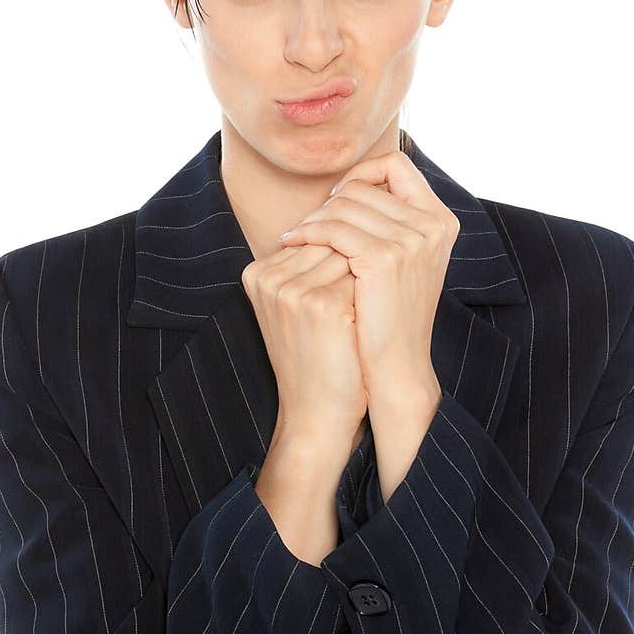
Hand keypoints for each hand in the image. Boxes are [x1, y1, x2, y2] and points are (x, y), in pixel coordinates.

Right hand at [241, 243, 366, 444]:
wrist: (315, 411)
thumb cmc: (314, 358)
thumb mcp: (296, 308)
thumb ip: (308, 266)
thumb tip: (347, 221)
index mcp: (257, 273)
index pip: (312, 237)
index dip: (341, 253)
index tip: (356, 275)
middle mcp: (269, 277)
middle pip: (330, 241)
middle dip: (356, 259)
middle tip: (373, 286)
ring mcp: (293, 290)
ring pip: (348, 255)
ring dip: (367, 273)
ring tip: (372, 302)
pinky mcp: (321, 304)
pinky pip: (362, 276)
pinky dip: (375, 291)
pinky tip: (376, 314)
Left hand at [277, 148, 459, 406]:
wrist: (396, 368)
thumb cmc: (390, 320)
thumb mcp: (400, 265)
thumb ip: (387, 226)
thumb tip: (346, 190)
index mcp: (440, 220)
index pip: (397, 166)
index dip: (362, 174)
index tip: (337, 199)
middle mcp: (432, 224)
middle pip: (365, 185)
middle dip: (329, 202)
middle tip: (305, 225)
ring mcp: (411, 239)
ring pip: (344, 204)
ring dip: (312, 218)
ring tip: (293, 236)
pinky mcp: (384, 257)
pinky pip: (333, 228)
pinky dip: (307, 232)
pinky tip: (291, 243)